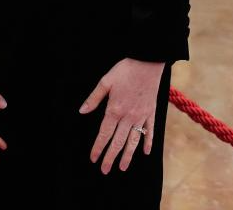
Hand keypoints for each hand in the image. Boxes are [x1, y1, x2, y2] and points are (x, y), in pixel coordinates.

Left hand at [80, 58, 163, 173]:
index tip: (93, 158)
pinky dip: (147, 142)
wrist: (148, 62)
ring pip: (133, 141)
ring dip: (128, 155)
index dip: (98, 147)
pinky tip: (145, 152)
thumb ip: (94, 98)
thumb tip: (82, 111)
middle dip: (110, 157)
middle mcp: (128, 117)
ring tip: (122, 167)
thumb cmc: (125, 70)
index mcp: (114, 109)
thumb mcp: (105, 81)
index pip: (104, 134)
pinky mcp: (151, 112)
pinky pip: (150, 131)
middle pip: (118, 142)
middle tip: (105, 170)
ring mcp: (141, 116)